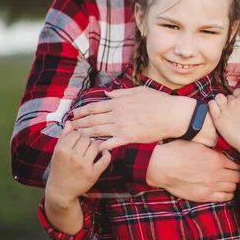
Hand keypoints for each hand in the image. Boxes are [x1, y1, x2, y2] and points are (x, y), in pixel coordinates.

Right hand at [45, 121, 110, 206]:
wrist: (61, 191)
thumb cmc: (59, 169)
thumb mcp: (57, 152)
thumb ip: (63, 136)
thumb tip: (70, 121)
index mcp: (62, 150)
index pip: (76, 133)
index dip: (78, 136)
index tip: (78, 141)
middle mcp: (73, 157)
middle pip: (87, 138)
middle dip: (87, 141)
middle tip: (84, 147)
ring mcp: (84, 165)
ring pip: (96, 146)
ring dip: (95, 147)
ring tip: (91, 151)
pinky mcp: (93, 174)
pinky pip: (105, 159)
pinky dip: (107, 154)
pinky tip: (104, 153)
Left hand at [70, 87, 192, 149]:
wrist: (171, 115)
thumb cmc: (158, 101)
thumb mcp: (138, 91)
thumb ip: (120, 93)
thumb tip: (107, 93)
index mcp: (118, 102)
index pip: (95, 106)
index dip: (82, 111)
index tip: (73, 114)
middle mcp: (117, 114)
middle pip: (92, 119)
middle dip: (79, 123)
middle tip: (68, 127)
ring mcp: (121, 127)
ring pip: (97, 131)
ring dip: (84, 134)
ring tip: (75, 137)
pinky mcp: (128, 138)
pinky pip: (110, 143)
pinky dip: (99, 145)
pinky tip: (91, 148)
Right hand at [147, 139, 239, 202]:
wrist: (161, 166)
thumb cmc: (177, 152)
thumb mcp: (197, 144)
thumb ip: (212, 148)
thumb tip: (222, 148)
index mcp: (216, 158)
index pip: (237, 163)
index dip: (239, 163)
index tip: (237, 163)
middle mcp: (217, 173)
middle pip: (238, 176)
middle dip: (238, 174)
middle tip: (235, 172)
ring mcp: (211, 186)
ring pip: (233, 187)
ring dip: (233, 184)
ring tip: (229, 181)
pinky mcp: (204, 196)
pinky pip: (224, 198)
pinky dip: (227, 194)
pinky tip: (223, 190)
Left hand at [209, 88, 239, 156]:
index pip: (237, 91)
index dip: (237, 99)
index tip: (239, 107)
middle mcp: (234, 100)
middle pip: (228, 96)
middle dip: (229, 102)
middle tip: (233, 112)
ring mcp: (225, 109)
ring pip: (218, 98)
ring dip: (220, 102)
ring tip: (224, 112)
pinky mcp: (218, 118)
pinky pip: (211, 105)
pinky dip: (213, 106)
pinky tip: (216, 112)